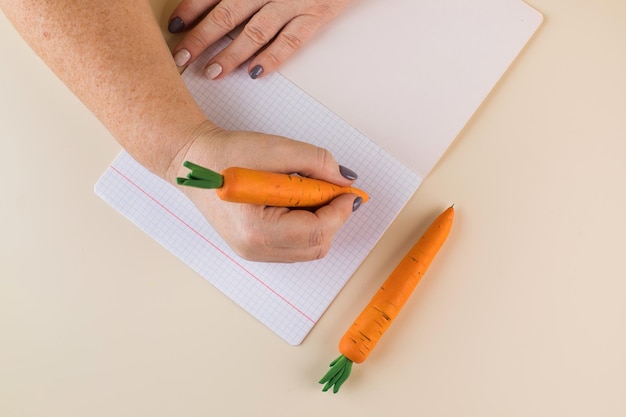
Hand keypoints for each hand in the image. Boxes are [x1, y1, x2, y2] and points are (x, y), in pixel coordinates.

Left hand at [167, 0, 351, 78]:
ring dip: (231, 53)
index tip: (174, 29)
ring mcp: (293, 2)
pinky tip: (254, 73)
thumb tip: (210, 6)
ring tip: (212, 72)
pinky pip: (291, 41)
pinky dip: (273, 58)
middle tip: (182, 59)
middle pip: (228, 14)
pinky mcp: (315, 16)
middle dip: (201, 38)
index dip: (191, 11)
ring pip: (255, 31)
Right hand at [167, 124, 361, 261]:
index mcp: (257, 228)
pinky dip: (306, 227)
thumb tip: (346, 182)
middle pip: (316, 246)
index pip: (316, 231)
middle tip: (333, 190)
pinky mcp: (255, 248)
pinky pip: (294, 246)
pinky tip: (297, 204)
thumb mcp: (278, 149)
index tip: (351, 192)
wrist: (195, 162)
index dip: (340, 211)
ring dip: (321, 223)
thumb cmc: (229, 154)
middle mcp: (255, 248)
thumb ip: (318, 163)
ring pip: (307, 249)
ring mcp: (254, 251)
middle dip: (333, 218)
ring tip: (310, 193)